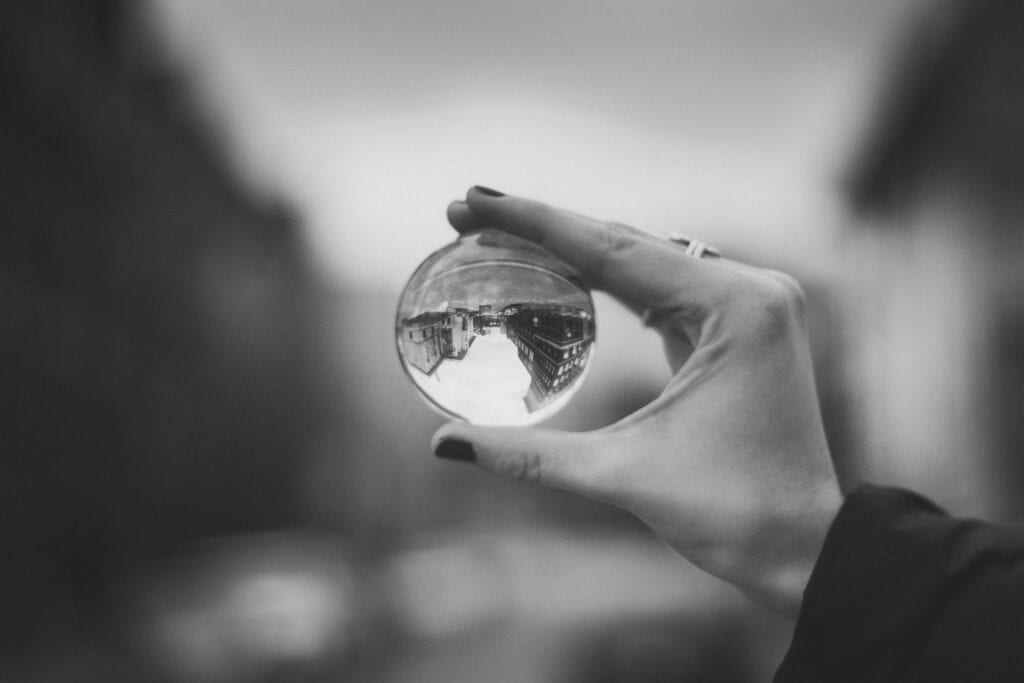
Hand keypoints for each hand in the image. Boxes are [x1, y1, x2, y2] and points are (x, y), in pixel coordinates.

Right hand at [432, 186, 841, 617]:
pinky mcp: (743, 326)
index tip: (472, 200)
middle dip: (547, 228)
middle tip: (470, 212)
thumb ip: (530, 457)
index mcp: (735, 307)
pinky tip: (568, 272)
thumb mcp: (622, 477)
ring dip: (578, 249)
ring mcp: (751, 305)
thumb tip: (443, 445)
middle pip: (628, 243)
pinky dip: (613, 280)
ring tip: (506, 235)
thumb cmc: (732, 515)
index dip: (535, 223)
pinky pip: (666, 287)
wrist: (805, 548)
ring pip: (646, 259)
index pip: (614, 250)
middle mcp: (751, 290)